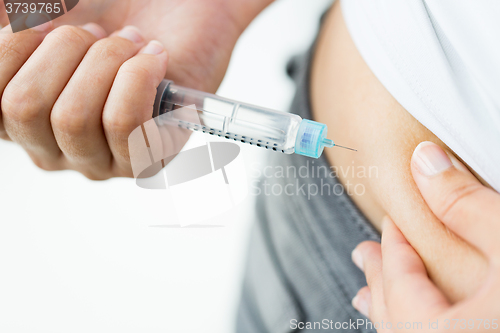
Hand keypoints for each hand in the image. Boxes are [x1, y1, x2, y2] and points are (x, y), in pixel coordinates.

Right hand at [0, 0, 272, 178]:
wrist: (183, 14)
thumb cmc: (119, 14)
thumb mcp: (53, 13)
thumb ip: (12, 22)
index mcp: (27, 120)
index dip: (12, 49)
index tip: (47, 22)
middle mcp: (60, 148)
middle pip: (24, 108)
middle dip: (64, 48)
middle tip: (101, 31)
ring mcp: (104, 158)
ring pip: (73, 118)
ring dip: (105, 60)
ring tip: (131, 41)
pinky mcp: (148, 155)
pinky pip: (124, 123)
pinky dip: (138, 76)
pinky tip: (153, 58)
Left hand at [351, 141, 499, 331]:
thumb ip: (465, 204)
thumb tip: (424, 158)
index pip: (404, 286)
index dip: (395, 248)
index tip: (391, 222)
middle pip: (399, 320)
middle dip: (380, 280)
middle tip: (363, 254)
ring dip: (389, 311)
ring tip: (365, 296)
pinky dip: (410, 330)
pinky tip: (413, 324)